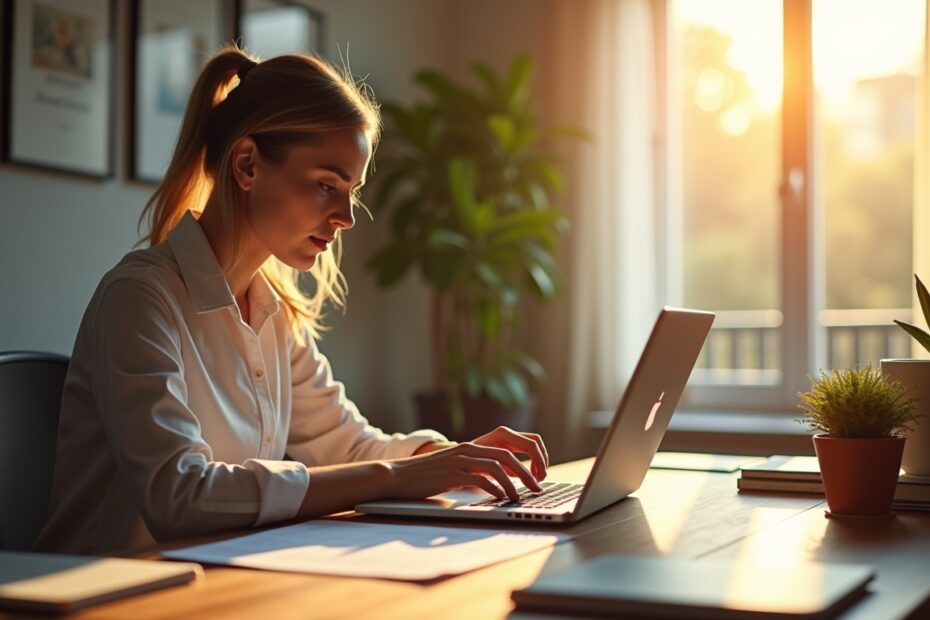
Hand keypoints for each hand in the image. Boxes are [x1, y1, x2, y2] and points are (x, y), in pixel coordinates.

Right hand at [386, 431, 546, 501]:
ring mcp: (460, 460)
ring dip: (513, 483)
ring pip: (496, 466)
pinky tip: (501, 499)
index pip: (505, 450)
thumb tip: (494, 485)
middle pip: (506, 456)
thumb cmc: (426, 477)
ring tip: (520, 497)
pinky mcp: (452, 473)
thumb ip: (472, 472)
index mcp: (469, 447)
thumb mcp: (453, 470)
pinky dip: (495, 489)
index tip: (533, 478)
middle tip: (537, 488)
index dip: (523, 463)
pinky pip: (480, 479)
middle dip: (526, 472)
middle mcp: (467, 450)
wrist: (399, 476)